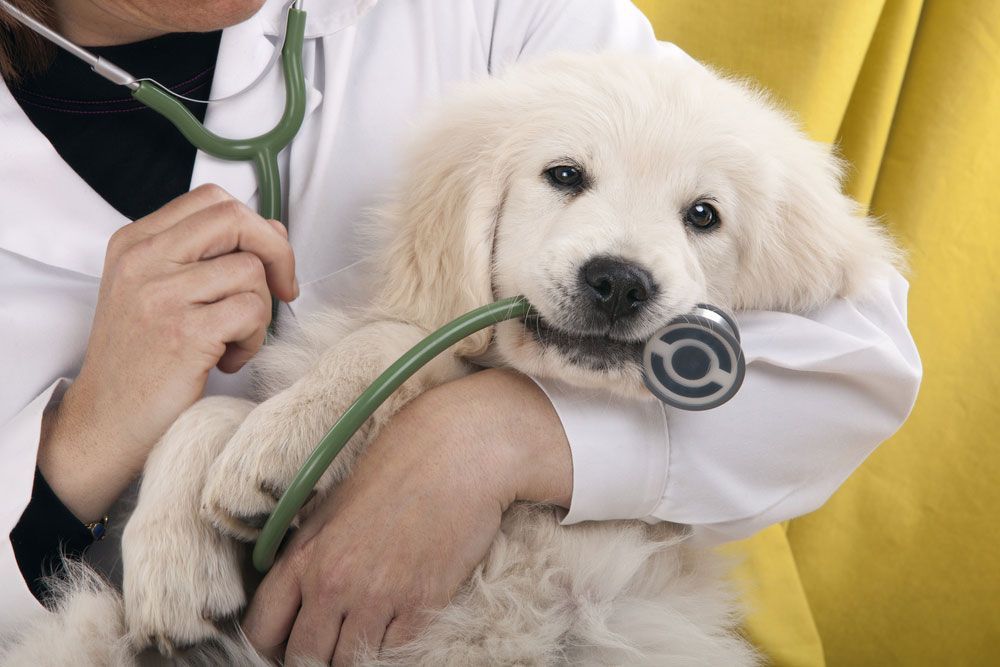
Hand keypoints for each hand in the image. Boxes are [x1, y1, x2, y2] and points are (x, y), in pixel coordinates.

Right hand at [39, 184, 297, 520]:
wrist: (104, 423)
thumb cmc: (142, 360)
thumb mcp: (160, 293)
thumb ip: (208, 256)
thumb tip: (273, 229)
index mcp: (136, 242)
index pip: (213, 200)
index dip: (255, 226)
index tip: (268, 263)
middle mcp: (143, 259)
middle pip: (236, 219)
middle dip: (277, 253)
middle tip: (283, 291)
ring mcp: (160, 294)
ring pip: (252, 271)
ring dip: (260, 312)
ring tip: (232, 342)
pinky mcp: (183, 332)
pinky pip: (252, 312)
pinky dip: (253, 340)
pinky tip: (227, 361)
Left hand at [242, 369, 572, 665]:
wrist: (457, 452)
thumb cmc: (397, 469)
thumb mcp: (333, 508)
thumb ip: (309, 555)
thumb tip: (297, 598)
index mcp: (303, 556)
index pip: (262, 631)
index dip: (272, 649)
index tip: (289, 647)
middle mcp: (333, 583)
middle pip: (305, 658)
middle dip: (315, 658)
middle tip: (331, 647)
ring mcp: (377, 597)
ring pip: (350, 663)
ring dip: (355, 655)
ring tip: (367, 635)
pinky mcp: (421, 605)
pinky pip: (396, 653)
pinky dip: (394, 647)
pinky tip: (398, 623)